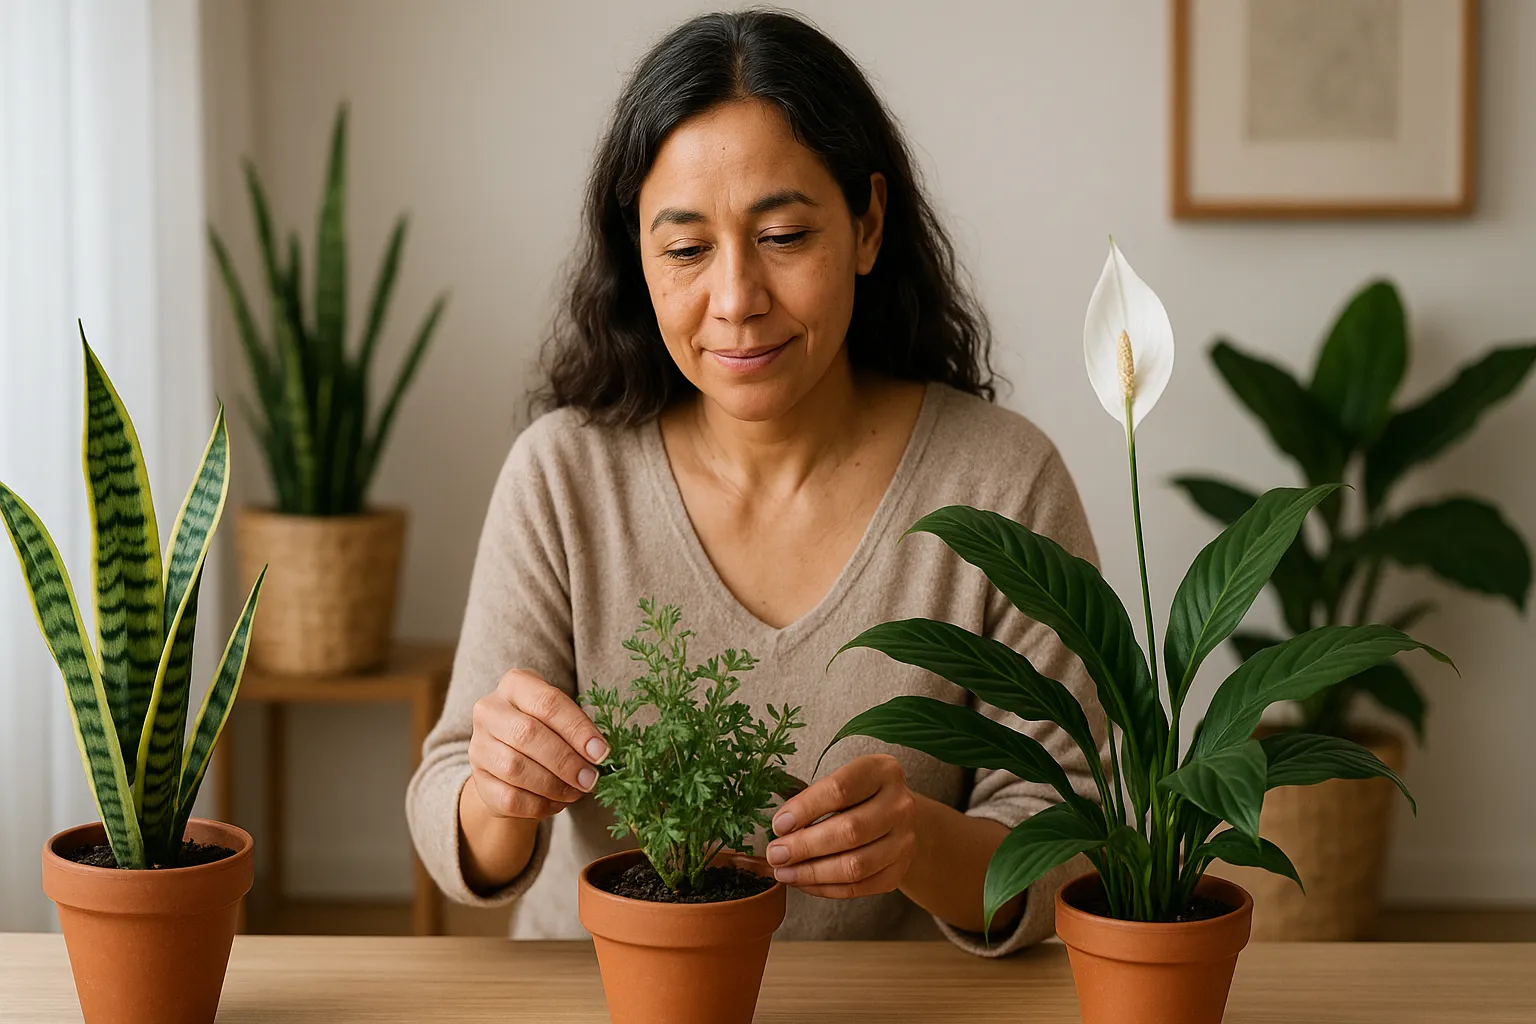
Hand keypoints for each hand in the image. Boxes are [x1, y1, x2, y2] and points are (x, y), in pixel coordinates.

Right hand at [467, 668, 609, 820]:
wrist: (512, 758)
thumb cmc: (546, 729)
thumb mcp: (561, 718)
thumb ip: (578, 730)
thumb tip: (600, 754)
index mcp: (516, 684)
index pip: (548, 703)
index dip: (577, 729)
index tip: (601, 753)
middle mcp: (490, 710)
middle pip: (528, 734)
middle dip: (566, 761)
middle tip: (590, 779)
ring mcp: (479, 745)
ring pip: (515, 768)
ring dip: (553, 785)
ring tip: (576, 792)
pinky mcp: (478, 779)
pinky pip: (508, 797)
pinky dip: (539, 804)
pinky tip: (557, 802)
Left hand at [764, 753, 917, 897]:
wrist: (897, 817)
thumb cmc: (859, 796)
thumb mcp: (842, 781)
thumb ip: (812, 798)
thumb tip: (779, 828)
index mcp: (882, 771)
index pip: (840, 790)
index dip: (805, 809)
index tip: (779, 824)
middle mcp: (899, 805)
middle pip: (849, 831)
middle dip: (805, 846)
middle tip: (775, 854)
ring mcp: (904, 840)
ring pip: (855, 865)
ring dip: (813, 872)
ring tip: (784, 872)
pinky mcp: (899, 870)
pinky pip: (859, 887)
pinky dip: (826, 888)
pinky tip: (804, 882)